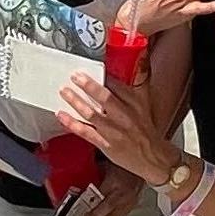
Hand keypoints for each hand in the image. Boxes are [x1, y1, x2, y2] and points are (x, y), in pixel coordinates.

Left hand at [55, 73, 172, 184]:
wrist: (152, 157)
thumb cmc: (145, 129)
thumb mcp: (145, 102)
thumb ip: (139, 81)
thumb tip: (139, 58)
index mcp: (135, 102)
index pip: (118, 85)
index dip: (102, 76)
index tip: (89, 67)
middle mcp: (124, 115)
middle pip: (105, 98)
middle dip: (88, 86)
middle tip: (75, 76)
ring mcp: (114, 130)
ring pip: (92, 114)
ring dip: (76, 102)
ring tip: (64, 91)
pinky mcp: (105, 144)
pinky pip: (86, 132)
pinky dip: (72, 124)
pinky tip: (62, 115)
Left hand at [80, 161, 145, 215]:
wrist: (143, 164)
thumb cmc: (124, 163)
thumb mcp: (107, 163)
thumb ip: (94, 171)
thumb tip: (79, 177)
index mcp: (115, 182)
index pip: (100, 198)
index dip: (91, 210)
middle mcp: (123, 193)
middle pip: (108, 211)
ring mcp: (130, 200)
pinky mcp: (134, 204)